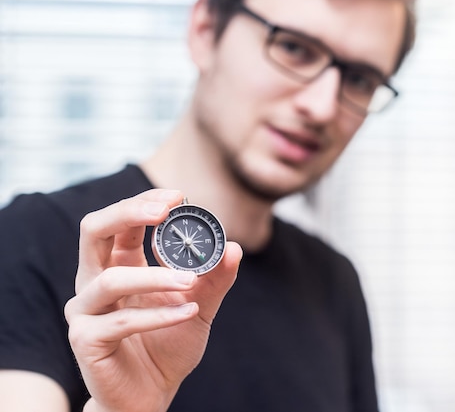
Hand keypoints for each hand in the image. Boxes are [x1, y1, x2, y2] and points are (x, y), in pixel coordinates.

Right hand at [64, 189, 241, 411]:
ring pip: (109, 279)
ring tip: (192, 280)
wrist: (152, 394)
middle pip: (94, 231)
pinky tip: (188, 313)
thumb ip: (214, 279)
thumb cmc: (169, 346)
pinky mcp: (86, 341)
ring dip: (155, 276)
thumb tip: (234, 247)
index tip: (178, 195)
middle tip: (164, 209)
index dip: (144, 203)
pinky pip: (120, 322)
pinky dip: (158, 315)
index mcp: (119, 265)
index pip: (122, 223)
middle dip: (128, 213)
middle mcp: (95, 282)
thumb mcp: (199, 307)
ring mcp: (86, 311)